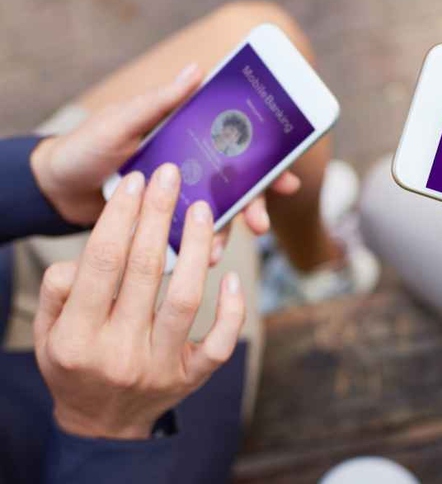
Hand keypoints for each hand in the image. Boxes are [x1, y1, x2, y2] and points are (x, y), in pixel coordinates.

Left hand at [30, 64, 300, 264]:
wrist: (55, 188)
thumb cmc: (87, 145)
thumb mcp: (122, 120)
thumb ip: (160, 101)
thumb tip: (197, 69)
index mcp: (190, 141)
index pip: (239, 151)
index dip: (268, 164)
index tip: (287, 179)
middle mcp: (192, 171)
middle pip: (237, 190)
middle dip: (254, 209)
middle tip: (260, 225)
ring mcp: (178, 200)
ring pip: (215, 219)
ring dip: (223, 235)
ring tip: (215, 251)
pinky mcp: (162, 225)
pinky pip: (186, 239)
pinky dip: (193, 249)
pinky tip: (193, 260)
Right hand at [34, 164, 244, 438]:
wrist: (103, 424)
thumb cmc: (76, 365)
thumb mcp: (50, 332)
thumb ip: (61, 291)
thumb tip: (93, 251)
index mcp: (78, 337)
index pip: (103, 264)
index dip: (120, 218)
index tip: (135, 182)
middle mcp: (120, 352)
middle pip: (146, 272)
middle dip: (158, 217)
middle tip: (170, 177)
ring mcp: (160, 367)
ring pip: (186, 300)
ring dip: (196, 249)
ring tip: (202, 209)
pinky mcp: (193, 377)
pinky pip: (220, 342)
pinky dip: (231, 309)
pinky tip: (229, 275)